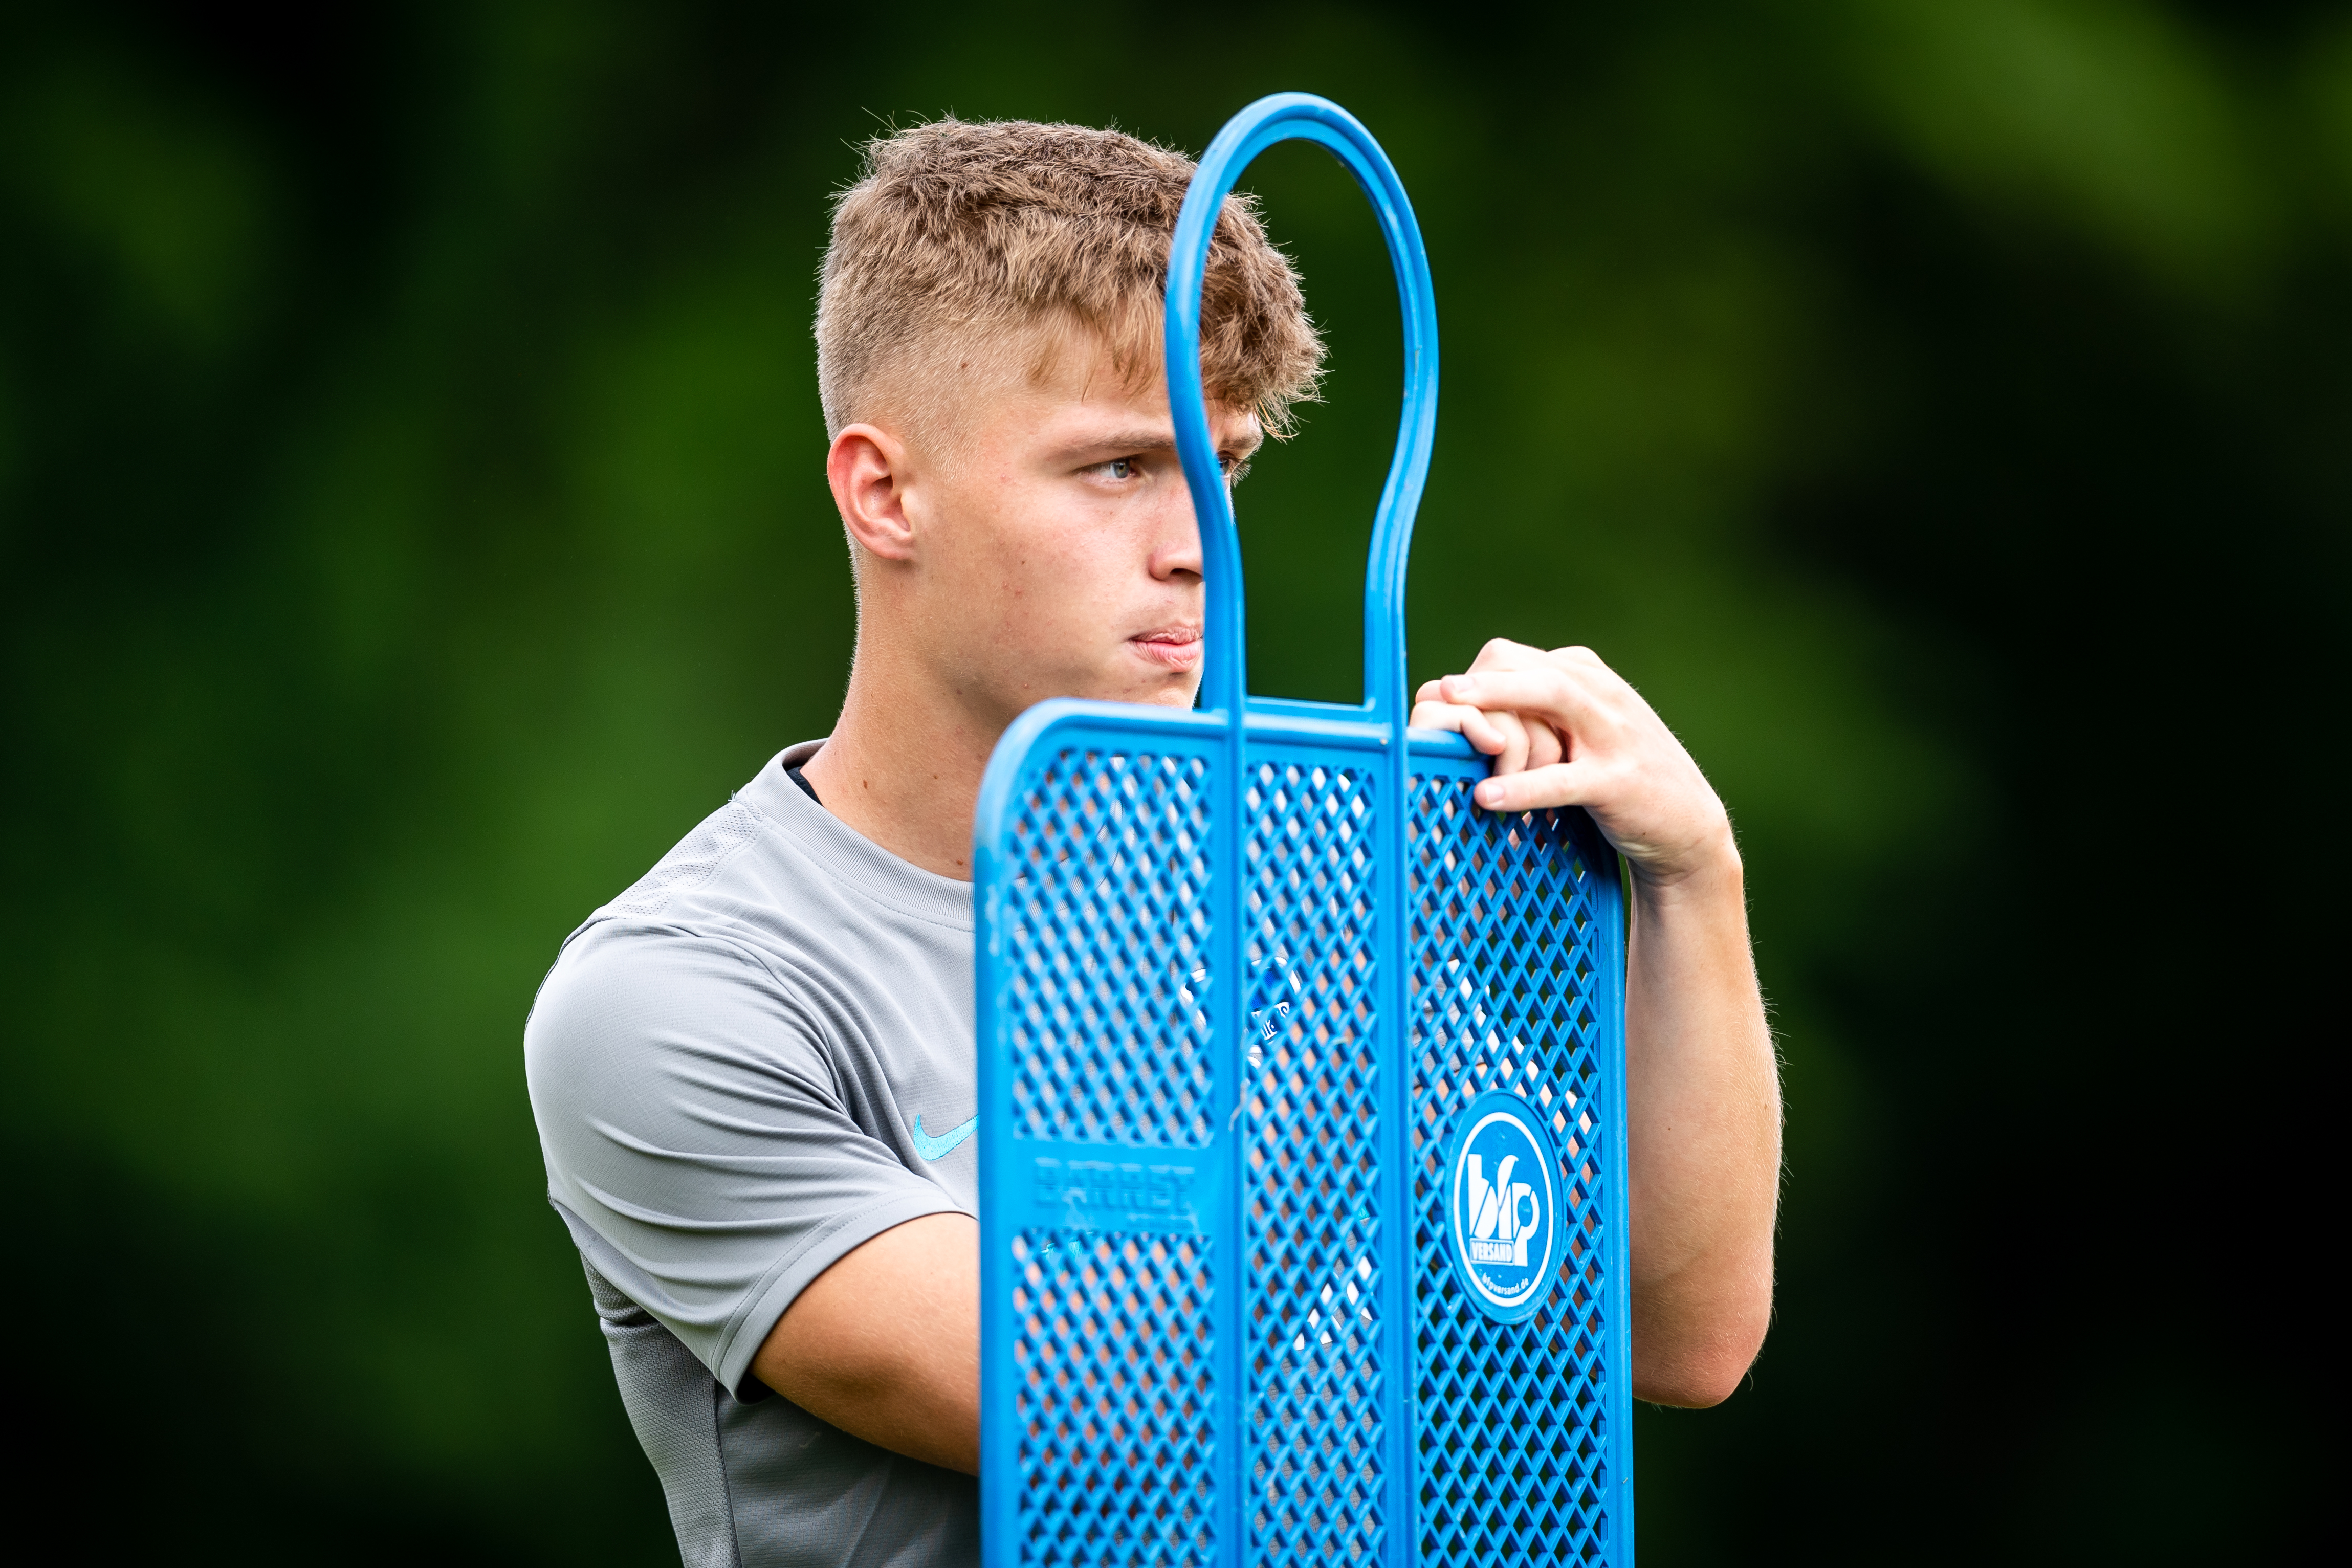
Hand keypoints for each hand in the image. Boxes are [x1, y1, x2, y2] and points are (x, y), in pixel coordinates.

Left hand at [1410, 639, 1734, 888]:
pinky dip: (1524, 787)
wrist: (1685, 823)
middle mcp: (1602, 694)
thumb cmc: (1616, 773)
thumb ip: (1535, 706)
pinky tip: (1487, 798)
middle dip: (1485, 679)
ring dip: (1501, 704)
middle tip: (1441, 694)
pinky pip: (1564, 780)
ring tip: (1458, 719)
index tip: (1442, 705)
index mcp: (1586, 675)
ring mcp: (1613, 735)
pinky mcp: (1618, 782)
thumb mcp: (1580, 726)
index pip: (1518, 658)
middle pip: (1533, 669)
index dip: (1476, 678)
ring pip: (1554, 701)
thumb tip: (1456, 700)